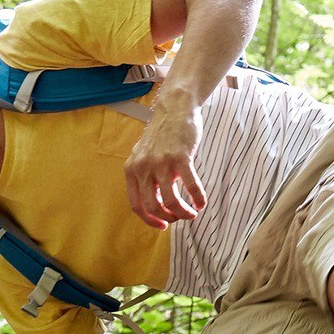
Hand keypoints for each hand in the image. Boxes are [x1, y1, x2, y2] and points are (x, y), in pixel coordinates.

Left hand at [125, 95, 205, 226]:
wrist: (174, 108)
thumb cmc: (162, 135)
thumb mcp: (144, 156)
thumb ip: (145, 177)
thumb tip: (155, 205)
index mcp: (132, 169)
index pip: (137, 205)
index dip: (150, 220)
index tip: (163, 225)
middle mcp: (143, 167)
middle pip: (153, 206)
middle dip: (168, 218)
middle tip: (179, 218)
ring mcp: (161, 162)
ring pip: (170, 201)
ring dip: (183, 213)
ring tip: (192, 213)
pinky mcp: (180, 157)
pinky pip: (190, 186)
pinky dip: (197, 198)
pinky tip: (201, 202)